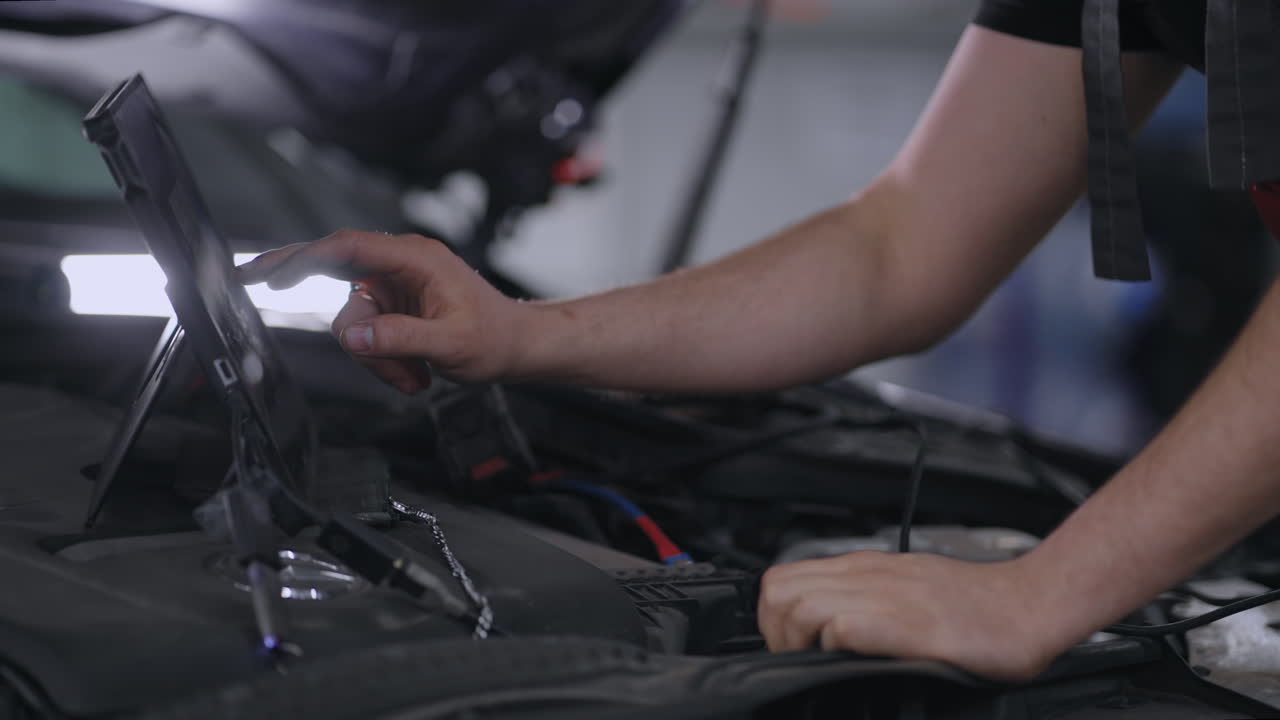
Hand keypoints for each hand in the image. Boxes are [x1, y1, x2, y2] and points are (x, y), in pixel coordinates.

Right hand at [237, 229, 526, 391]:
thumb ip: (401, 338)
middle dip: (306, 288)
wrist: (518, 347)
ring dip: (375, 357)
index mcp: (415, 258)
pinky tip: (413, 373)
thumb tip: (353, 335)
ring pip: (352, 320)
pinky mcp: (394, 307)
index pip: (348, 247)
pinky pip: (367, 334)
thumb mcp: (450, 343)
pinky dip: (382, 359)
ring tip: (413, 378)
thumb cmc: (495, 338)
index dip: (305, 257)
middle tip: (248, 280)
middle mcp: (400, 265)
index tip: (270, 274)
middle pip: (333, 268)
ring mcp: (395, 287)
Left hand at [758, 551, 1061, 681]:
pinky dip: (836, 646)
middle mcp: (868, 576)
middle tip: (800, 659)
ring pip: (802, 606)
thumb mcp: (906, 589)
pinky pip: (847, 626)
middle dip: (776, 631)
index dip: (773, 617)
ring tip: (821, 662)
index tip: (792, 646)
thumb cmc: (977, 606)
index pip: (782, 578)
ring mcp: (887, 597)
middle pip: (778, 590)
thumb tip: (825, 631)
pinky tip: (853, 660)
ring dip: (800, 641)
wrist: (1030, 604)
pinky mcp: (910, 625)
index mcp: (864, 568)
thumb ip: (865, 600)